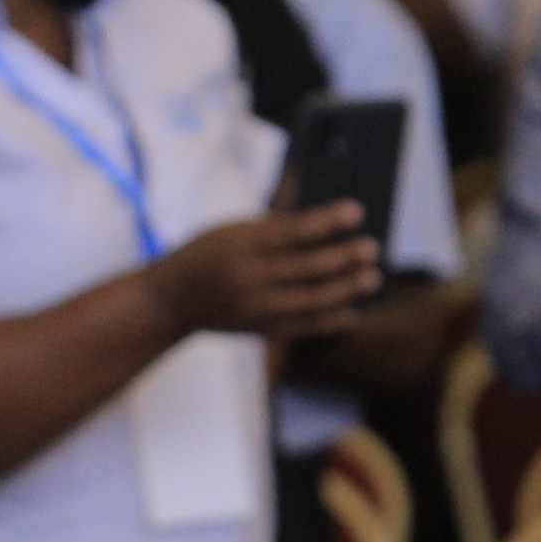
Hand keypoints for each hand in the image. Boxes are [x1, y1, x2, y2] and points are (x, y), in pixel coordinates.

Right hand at [150, 202, 387, 342]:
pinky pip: (302, 328)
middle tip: (372, 247)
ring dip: (347, 289)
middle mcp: (246, 278)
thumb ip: (274, 227)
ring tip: (372, 277)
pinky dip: (332, 321)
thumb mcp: (230, 231)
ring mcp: (252, 308)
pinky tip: (354, 312)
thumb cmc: (208, 255)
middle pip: (306, 268)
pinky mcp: (258, 331)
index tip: (357, 211)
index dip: (328, 221)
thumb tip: (329, 220)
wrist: (168, 301)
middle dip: (345, 257)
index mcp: (238, 245)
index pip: (291, 232)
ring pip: (310, 301)